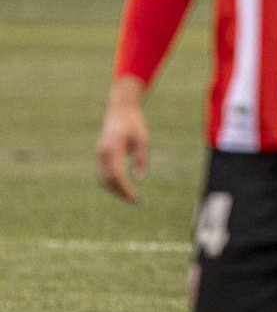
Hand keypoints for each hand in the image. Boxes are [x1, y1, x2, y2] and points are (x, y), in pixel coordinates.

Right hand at [95, 78, 148, 203]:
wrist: (120, 110)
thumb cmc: (134, 123)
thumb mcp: (142, 139)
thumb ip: (141, 158)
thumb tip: (140, 178)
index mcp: (112, 149)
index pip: (116, 175)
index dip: (125, 189)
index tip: (136, 198)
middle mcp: (102, 153)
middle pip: (107, 180)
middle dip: (120, 192)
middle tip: (135, 201)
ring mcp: (99, 154)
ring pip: (103, 178)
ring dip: (115, 189)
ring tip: (130, 197)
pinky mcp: (100, 154)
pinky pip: (103, 173)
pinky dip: (111, 182)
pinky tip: (124, 187)